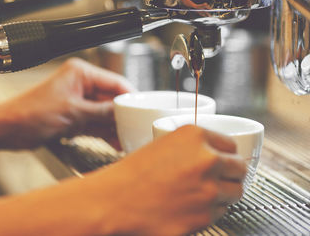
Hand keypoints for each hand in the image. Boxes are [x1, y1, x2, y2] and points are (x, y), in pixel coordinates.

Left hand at [0, 58, 135, 148]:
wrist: (9, 128)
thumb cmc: (31, 112)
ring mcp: (78, 101)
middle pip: (111, 99)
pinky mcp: (74, 116)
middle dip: (123, 114)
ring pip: (104, 113)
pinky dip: (104, 132)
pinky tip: (115, 141)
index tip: (142, 107)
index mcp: (80, 73)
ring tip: (129, 136)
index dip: (129, 95)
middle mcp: (81, 85)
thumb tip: (122, 111)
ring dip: (115, 126)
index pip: (114, 81)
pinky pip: (95, 123)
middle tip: (137, 125)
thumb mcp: (72, 112)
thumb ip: (100, 112)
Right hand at [91, 125, 245, 235]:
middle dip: (230, 174)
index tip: (223, 160)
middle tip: (216, 178)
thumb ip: (193, 146)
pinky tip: (190, 207)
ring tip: (200, 194)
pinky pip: (220, 213)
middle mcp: (207, 160)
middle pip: (239, 168)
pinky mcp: (205, 217)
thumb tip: (215, 154)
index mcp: (195, 136)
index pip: (231, 145)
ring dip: (223, 193)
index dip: (226, 154)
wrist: (114, 201)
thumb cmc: (131, 174)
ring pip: (235, 192)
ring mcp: (208, 190)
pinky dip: (210, 211)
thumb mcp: (163, 145)